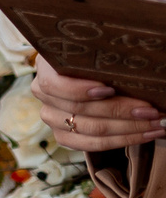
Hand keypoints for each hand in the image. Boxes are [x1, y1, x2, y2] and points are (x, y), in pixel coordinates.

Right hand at [33, 66, 164, 151]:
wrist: (85, 74)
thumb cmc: (93, 59)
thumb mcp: (92, 52)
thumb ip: (103, 58)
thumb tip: (134, 65)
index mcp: (46, 70)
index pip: (54, 85)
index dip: (80, 90)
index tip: (110, 89)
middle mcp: (43, 96)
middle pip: (81, 110)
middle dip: (122, 112)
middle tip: (152, 111)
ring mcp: (52, 118)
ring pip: (91, 131)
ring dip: (129, 129)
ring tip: (157, 125)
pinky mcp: (64, 135)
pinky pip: (91, 145)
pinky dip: (123, 141)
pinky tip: (145, 134)